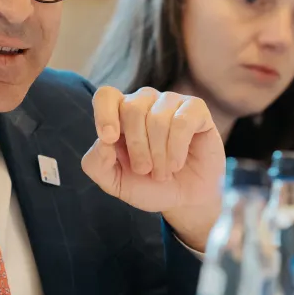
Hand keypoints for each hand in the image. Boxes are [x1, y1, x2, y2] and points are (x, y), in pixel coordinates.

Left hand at [80, 86, 225, 250]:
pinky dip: (177, 148)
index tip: (110, 139)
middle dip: (137, 147)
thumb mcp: (115, 182)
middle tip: (145, 170)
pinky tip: (176, 163)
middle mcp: (144, 102)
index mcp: (119, 114)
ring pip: (157, 118)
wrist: (185, 198)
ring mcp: (171, 102)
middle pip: (132, 109)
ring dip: (159, 154)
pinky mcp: (196, 109)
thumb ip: (96, 164)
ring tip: (163, 172)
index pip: (106, 96)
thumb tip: (102, 141)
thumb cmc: (148, 185)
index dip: (105, 114)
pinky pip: (182, 121)